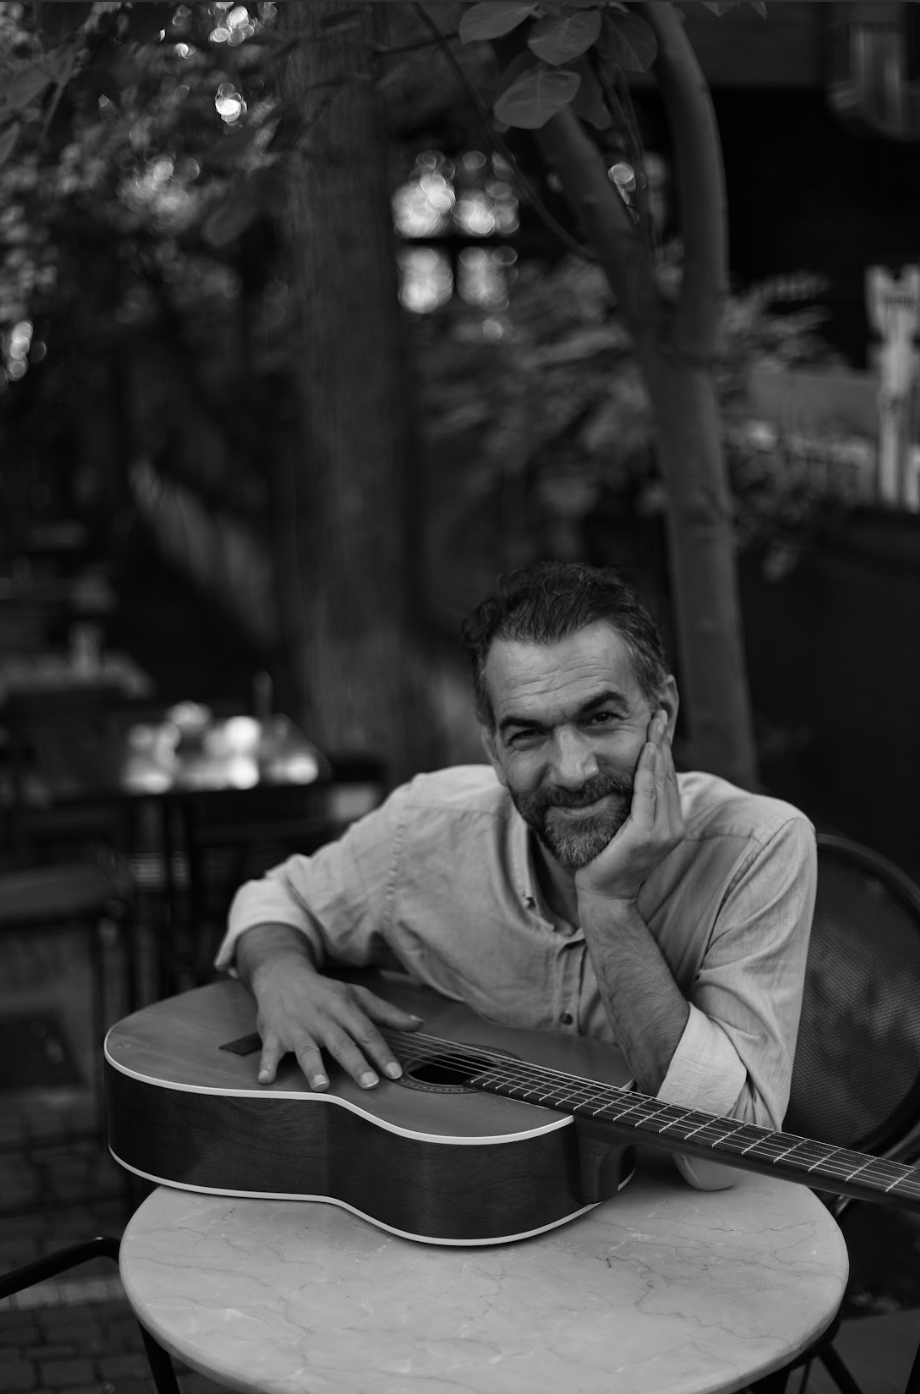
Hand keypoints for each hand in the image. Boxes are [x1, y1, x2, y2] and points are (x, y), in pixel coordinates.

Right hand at [251, 956, 422, 1090]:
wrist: (282, 975)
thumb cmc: (325, 992)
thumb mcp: (357, 996)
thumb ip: (388, 1014)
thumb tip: (419, 1025)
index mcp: (345, 1008)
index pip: (367, 1033)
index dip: (382, 1054)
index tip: (395, 1074)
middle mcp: (323, 1018)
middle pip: (342, 1044)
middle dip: (356, 1064)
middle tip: (370, 1085)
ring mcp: (297, 1027)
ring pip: (307, 1050)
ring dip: (314, 1068)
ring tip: (322, 1086)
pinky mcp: (274, 1034)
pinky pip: (270, 1051)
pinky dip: (267, 1064)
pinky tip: (266, 1079)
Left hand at [575, 709, 684, 906]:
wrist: (605, 895)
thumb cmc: (609, 861)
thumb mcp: (627, 829)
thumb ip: (635, 806)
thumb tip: (630, 778)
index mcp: (671, 823)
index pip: (669, 777)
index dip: (666, 747)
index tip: (663, 721)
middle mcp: (673, 826)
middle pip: (669, 772)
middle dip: (665, 739)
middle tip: (662, 709)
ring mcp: (662, 831)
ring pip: (662, 778)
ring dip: (659, 746)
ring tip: (657, 720)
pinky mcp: (646, 834)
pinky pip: (648, 793)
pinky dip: (648, 768)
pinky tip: (647, 748)